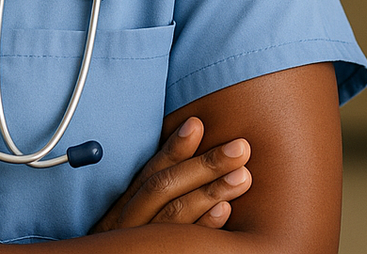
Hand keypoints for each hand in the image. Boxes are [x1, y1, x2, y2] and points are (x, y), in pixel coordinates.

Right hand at [90, 117, 251, 232]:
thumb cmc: (133, 237)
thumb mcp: (133, 214)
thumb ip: (153, 189)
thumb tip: (190, 144)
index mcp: (124, 206)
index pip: (150, 172)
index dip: (174, 148)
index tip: (197, 124)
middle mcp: (130, 223)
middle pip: (164, 188)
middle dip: (204, 165)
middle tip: (239, 147)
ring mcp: (145, 243)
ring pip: (176, 215)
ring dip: (211, 191)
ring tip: (242, 174)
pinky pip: (184, 244)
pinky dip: (205, 226)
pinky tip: (224, 209)